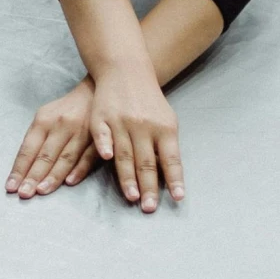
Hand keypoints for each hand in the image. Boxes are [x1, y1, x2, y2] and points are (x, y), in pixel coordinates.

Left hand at [6, 80, 99, 199]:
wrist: (96, 90)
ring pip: (65, 158)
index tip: (11, 186)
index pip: (28, 149)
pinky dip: (79, 170)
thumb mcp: (46, 117)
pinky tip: (70, 182)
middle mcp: (61, 126)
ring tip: (41, 191)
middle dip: (33, 176)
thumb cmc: (66, 110)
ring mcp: (81, 132)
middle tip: (24, 193)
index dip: (20, 168)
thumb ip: (36, 139)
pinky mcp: (99, 138)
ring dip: (53, 176)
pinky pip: (88, 157)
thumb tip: (23, 168)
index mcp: (44, 120)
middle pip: (45, 155)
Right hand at [89, 70, 183, 212]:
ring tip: (132, 197)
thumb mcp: (166, 120)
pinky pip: (102, 134)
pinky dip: (104, 145)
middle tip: (149, 208)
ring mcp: (121, 122)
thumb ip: (165, 148)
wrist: (127, 70)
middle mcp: (144, 127)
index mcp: (164, 128)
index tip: (177, 198)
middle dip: (148, 187)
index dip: (174, 179)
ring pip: (125, 154)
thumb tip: (168, 177)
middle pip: (146, 162)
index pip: (171, 159)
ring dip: (128, 177)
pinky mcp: (101, 118)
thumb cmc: (150, 102)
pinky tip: (107, 157)